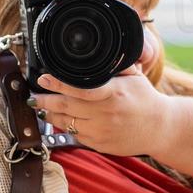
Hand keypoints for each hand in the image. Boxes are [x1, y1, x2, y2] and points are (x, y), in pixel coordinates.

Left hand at [29, 63, 170, 156]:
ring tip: (40, 105)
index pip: (82, 89)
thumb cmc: (146, 99)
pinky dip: (64, 125)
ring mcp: (102, 131)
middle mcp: (106, 113)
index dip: (60, 84)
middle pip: (68, 107)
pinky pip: (75, 135)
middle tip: (33, 94)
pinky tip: (57, 118)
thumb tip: (103, 48)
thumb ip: (117, 65)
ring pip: (67, 122)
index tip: (44, 79)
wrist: (160, 128)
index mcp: (114, 93)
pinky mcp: (99, 144)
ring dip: (50, 113)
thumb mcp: (135, 77)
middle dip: (46, 100)